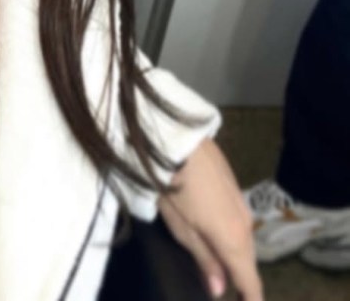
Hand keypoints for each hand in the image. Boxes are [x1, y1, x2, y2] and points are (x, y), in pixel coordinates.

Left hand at [158, 138, 262, 299]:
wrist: (175, 137)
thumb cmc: (172, 186)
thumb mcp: (181, 228)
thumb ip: (204, 259)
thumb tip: (219, 290)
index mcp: (234, 239)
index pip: (251, 281)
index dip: (250, 299)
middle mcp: (245, 223)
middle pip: (246, 260)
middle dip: (240, 277)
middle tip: (229, 291)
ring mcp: (242, 201)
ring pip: (243, 238)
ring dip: (234, 253)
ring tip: (221, 266)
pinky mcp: (234, 185)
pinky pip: (238, 219)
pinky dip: (231, 232)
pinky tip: (217, 233)